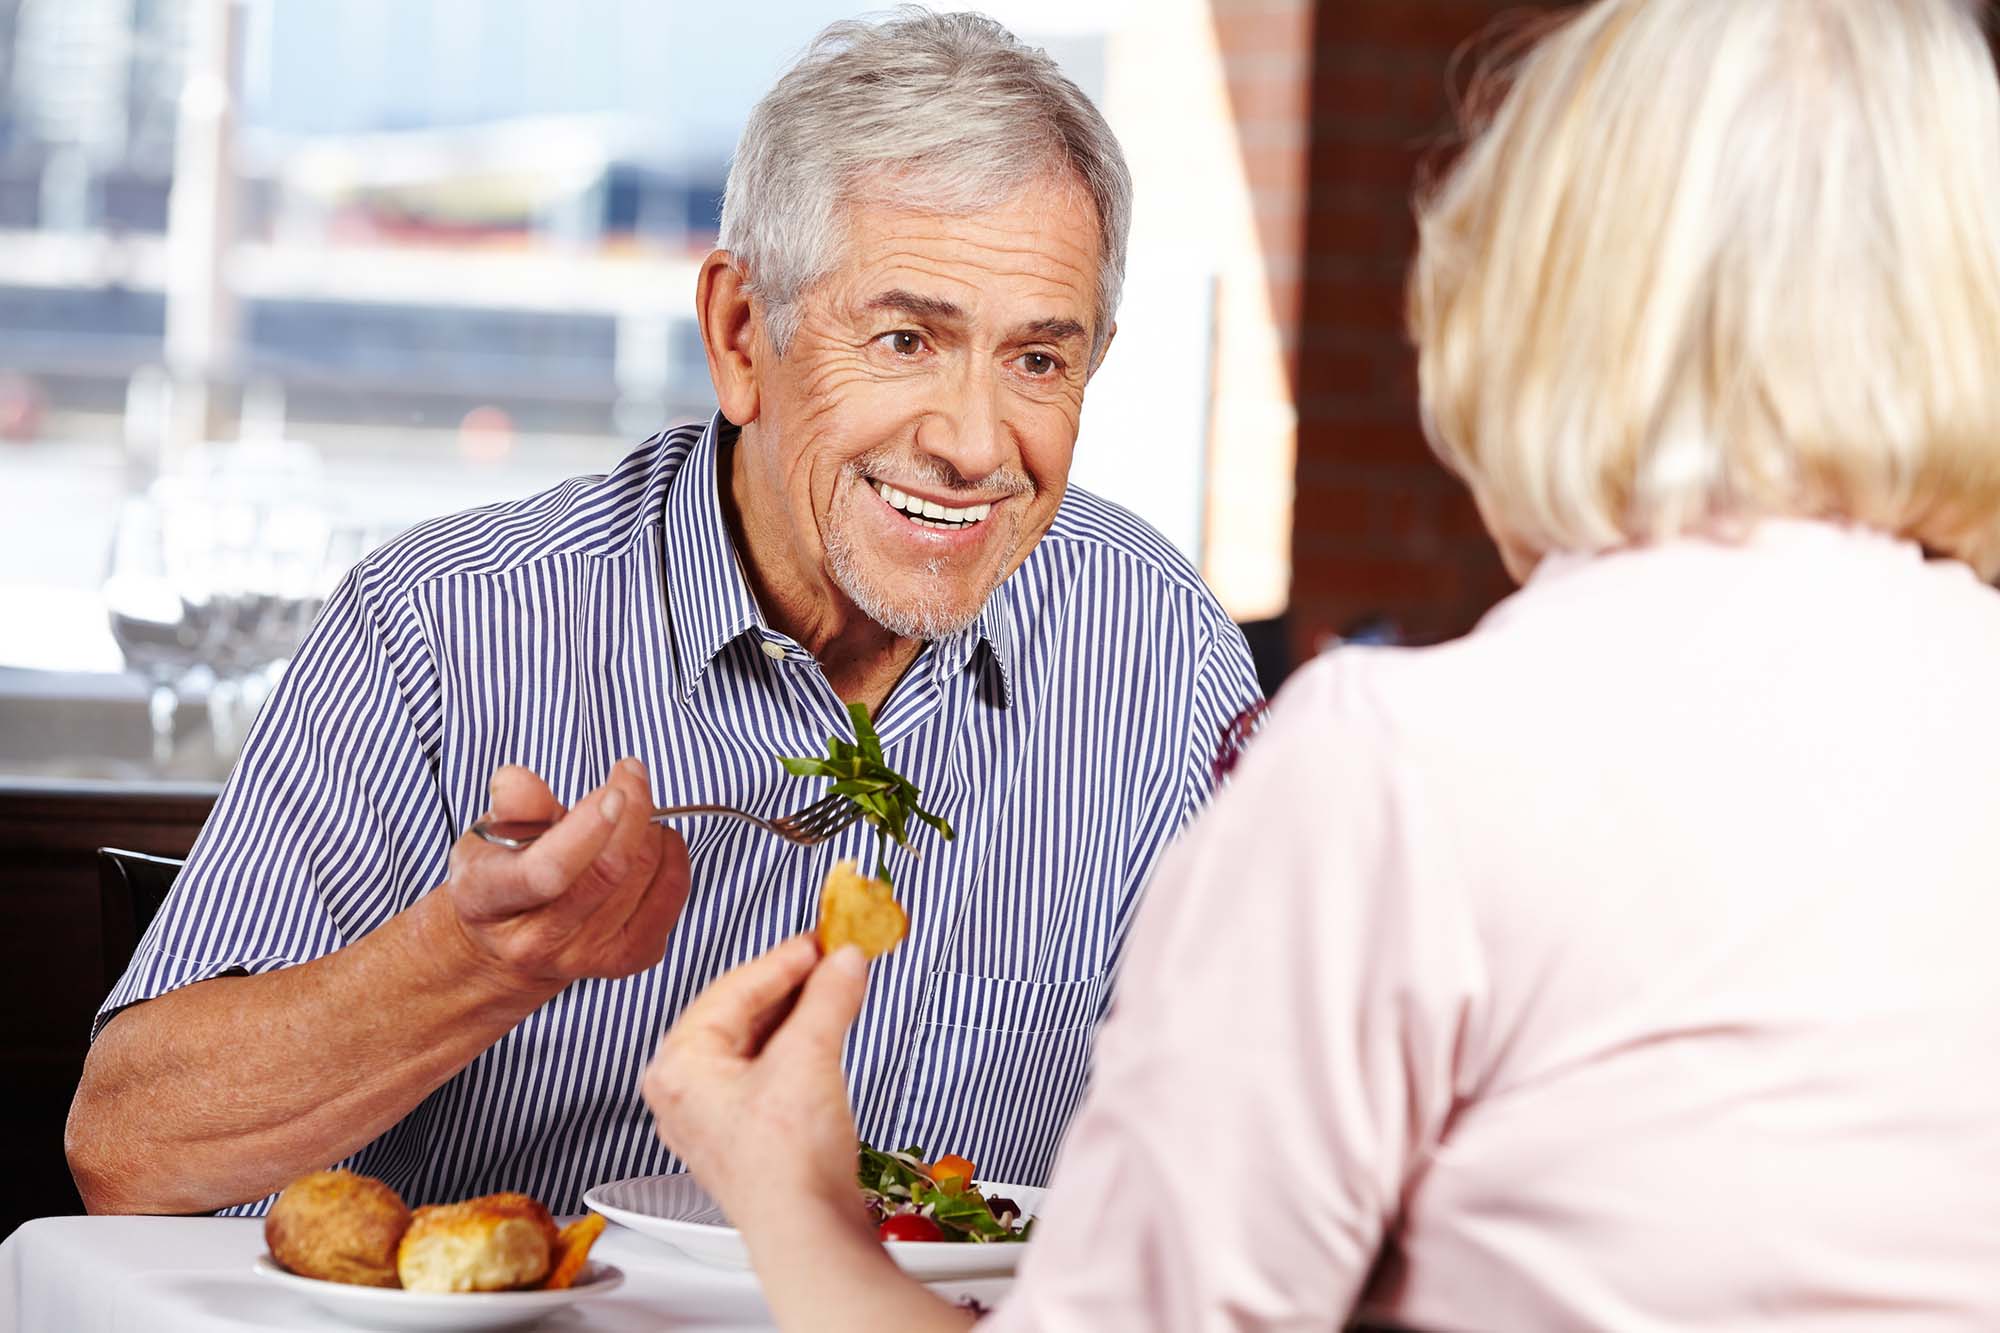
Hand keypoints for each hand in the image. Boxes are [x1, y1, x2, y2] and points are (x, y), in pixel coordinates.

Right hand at [443, 758, 690, 993]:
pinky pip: (671, 896)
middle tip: (630, 774)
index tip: (616, 789)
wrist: (507, 948)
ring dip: (650, 828)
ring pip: (644, 876)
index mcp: (489, 900)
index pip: (548, 870)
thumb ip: (511, 806)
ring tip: (631, 811)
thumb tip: (518, 780)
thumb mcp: (487, 836)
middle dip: (633, 810)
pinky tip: (654, 840)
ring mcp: (583, 957)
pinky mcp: (626, 960)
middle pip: (609, 871)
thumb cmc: (501, 876)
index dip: (589, 828)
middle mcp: (536, 940)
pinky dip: (672, 856)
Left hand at [643, 936, 870, 1234]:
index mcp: (677, 1066)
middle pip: (740, 1014)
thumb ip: (827, 996)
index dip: (783, 959)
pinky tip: (826, 1032)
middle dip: (792, 986)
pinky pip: (765, 1071)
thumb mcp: (809, 1056)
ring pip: (754, 1043)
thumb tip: (843, 961)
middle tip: (832, 958)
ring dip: (798, 1015)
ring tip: (836, 989)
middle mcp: (683, 1091)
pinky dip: (797, 1047)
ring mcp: (710, 1116)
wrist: (808, 1234)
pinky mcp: (742, 1135)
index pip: (731, 989)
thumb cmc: (784, 1165)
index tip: (820, 938)